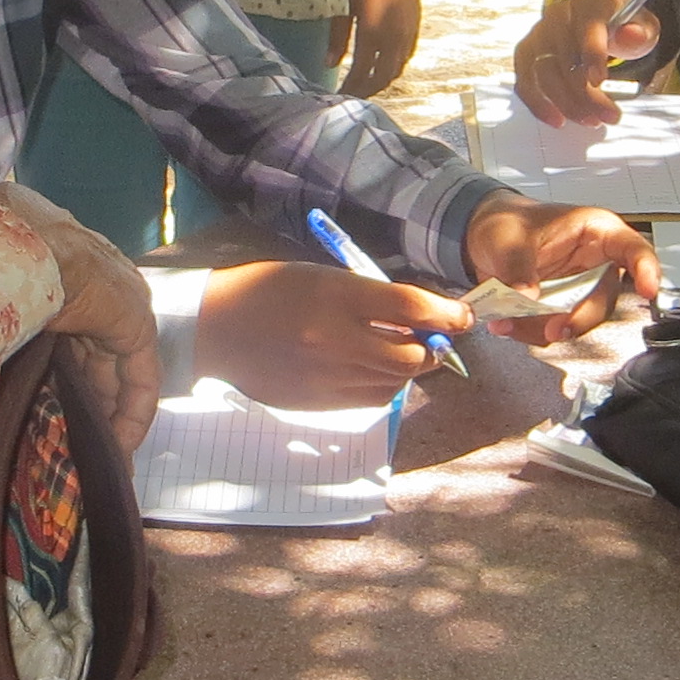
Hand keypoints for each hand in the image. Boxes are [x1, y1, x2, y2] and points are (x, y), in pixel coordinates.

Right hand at [0, 183, 159, 455]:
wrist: (8, 246)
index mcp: (58, 277)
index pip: (67, 335)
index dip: (59, 375)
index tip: (45, 412)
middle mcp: (95, 289)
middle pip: (94, 358)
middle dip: (84, 403)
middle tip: (69, 445)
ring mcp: (119, 303)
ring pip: (117, 372)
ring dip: (106, 414)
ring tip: (93, 456)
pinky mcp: (135, 323)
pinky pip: (141, 377)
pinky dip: (132, 412)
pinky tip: (119, 446)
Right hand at [194, 263, 467, 406]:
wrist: (216, 328)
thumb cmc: (270, 291)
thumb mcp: (322, 277)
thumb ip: (370, 297)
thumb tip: (420, 319)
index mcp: (338, 296)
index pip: (411, 308)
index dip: (448, 313)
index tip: (463, 315)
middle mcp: (338, 340)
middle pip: (414, 354)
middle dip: (434, 347)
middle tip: (435, 337)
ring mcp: (329, 376)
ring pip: (397, 381)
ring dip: (410, 367)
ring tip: (400, 351)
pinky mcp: (320, 402)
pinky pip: (373, 399)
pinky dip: (387, 385)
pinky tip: (375, 370)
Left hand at [342, 0, 422, 97]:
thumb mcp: (343, 1)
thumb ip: (337, 35)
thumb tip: (329, 63)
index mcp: (375, 31)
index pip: (362, 72)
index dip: (350, 87)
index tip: (339, 95)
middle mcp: (395, 36)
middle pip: (382, 77)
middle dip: (366, 90)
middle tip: (351, 95)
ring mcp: (409, 31)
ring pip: (397, 68)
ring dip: (381, 80)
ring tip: (365, 84)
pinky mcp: (416, 25)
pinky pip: (406, 55)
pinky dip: (394, 66)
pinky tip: (383, 65)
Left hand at [458, 197, 660, 339]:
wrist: (482, 236)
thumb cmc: (506, 221)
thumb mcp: (509, 239)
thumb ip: (519, 269)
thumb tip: (527, 299)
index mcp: (595, 231)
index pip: (633, 248)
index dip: (647, 269)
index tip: (647, 289)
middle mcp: (594, 262)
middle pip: (605, 300)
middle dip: (578, 319)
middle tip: (553, 329)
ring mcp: (579, 288)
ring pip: (580, 321)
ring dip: (545, 329)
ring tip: (510, 320)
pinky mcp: (560, 307)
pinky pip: (555, 329)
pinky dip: (531, 332)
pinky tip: (507, 322)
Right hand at [511, 0, 660, 126]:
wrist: (598, 18)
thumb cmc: (620, 24)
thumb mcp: (642, 24)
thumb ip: (642, 32)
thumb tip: (632, 35)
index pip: (587, 26)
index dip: (592, 53)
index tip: (600, 80)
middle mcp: (560, 13)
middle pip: (566, 57)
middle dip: (587, 94)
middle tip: (608, 116)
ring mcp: (540, 32)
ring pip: (545, 72)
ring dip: (567, 103)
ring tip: (591, 120)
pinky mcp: (527, 51)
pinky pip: (525, 80)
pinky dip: (539, 104)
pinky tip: (557, 120)